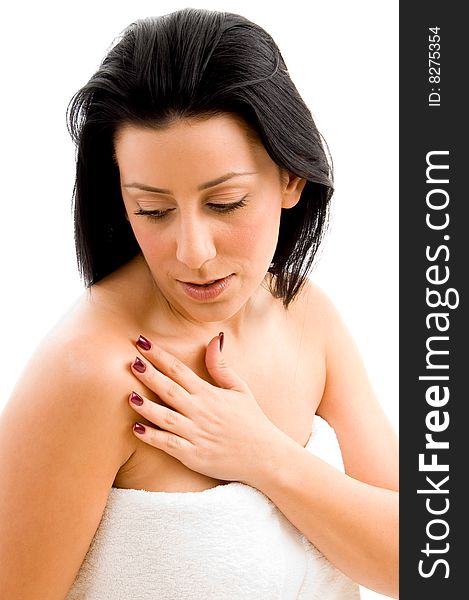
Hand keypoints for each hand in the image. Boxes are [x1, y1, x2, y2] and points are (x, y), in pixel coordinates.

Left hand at [128, 333, 278, 484]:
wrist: (265, 456)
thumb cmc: (252, 421)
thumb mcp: (240, 389)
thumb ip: (221, 366)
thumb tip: (213, 339)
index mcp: (209, 394)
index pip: (179, 370)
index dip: (159, 356)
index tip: (142, 342)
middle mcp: (200, 412)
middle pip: (169, 390)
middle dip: (148, 375)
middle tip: (130, 361)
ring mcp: (196, 434)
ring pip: (165, 417)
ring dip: (146, 406)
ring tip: (129, 395)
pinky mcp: (193, 455)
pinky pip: (169, 444)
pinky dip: (152, 437)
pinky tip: (136, 429)